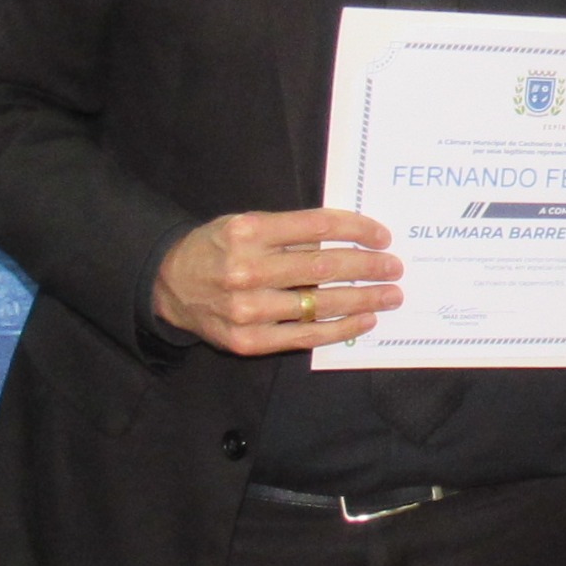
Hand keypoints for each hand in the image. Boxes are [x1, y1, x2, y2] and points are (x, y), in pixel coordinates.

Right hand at [154, 209, 401, 354]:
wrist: (170, 285)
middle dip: (367, 267)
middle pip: (322, 266)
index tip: (382, 236)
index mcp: (247, 231)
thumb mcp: (245, 225)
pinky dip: (341, 328)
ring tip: (390, 295)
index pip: (317, 227)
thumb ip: (290, 231)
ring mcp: (247, 309)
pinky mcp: (249, 340)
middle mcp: (246, 269)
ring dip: (363, 299)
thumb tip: (349, 237)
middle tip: (394, 267)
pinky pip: (306, 335)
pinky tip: (364, 320)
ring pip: (319, 303)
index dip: (356, 230)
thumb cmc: (218, 249)